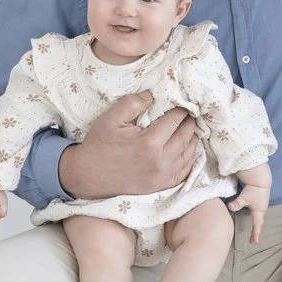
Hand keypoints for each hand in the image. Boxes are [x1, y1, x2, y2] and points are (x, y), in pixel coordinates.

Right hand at [58, 91, 197, 199]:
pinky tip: (188, 149)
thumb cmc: (100, 144)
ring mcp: (162, 176)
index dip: (181, 110)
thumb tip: (154, 95)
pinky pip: (184, 171)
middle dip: (190, 123)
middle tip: (190, 114)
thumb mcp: (112, 117)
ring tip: (190, 128)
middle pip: (186, 136)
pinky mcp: (160, 185)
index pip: (175, 121)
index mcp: (149, 142)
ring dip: (192, 139)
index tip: (183, 104)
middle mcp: (160, 161)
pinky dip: (190, 158)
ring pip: (188, 154)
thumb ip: (134, 103)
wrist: (89, 175)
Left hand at [228, 182, 270, 242]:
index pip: (257, 225)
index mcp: (258, 211)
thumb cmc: (254, 189)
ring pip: (258, 218)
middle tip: (253, 241)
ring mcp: (261, 206)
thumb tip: (230, 208)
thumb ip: (237, 203)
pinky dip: (255, 218)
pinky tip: (252, 218)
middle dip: (256, 231)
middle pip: (259, 223)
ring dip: (256, 225)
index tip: (254, 243)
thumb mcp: (245, 197)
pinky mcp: (259, 201)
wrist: (261, 179)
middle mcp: (261, 210)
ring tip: (254, 232)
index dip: (255, 234)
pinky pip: (257, 213)